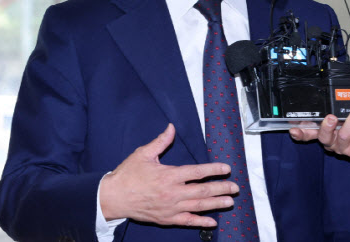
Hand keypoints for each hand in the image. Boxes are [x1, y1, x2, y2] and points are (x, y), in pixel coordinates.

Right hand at [99, 123, 237, 226]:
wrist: (114, 197)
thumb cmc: (128, 175)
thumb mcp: (143, 154)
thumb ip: (160, 141)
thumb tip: (171, 128)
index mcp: (169, 175)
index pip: (197, 172)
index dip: (214, 170)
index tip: (226, 169)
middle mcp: (173, 193)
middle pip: (202, 191)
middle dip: (221, 188)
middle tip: (235, 187)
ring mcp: (170, 208)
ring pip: (198, 207)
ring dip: (216, 204)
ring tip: (230, 202)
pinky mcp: (166, 218)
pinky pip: (187, 222)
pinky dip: (201, 222)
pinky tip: (212, 222)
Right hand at [288, 101, 349, 156]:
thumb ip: (342, 99)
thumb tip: (338, 89)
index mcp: (326, 129)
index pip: (309, 132)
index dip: (301, 132)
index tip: (294, 129)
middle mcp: (332, 141)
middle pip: (323, 138)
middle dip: (326, 127)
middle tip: (331, 117)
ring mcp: (344, 148)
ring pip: (342, 137)